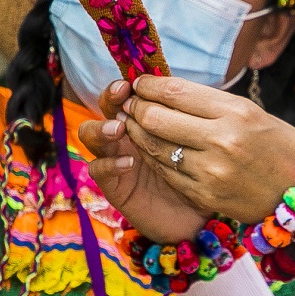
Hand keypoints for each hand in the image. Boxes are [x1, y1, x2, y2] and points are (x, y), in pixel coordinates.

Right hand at [80, 85, 207, 244]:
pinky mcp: (113, 185)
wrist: (198, 216)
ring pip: (91, 135)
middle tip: (124, 94)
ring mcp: (116, 158)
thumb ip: (191, 117)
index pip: (132, 92)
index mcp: (147, 118)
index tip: (138, 78)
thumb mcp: (203, 142)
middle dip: (112, 98)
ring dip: (102, 128)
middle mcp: (127, 135)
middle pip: (106, 107)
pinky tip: (128, 163)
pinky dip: (109, 163)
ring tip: (119, 128)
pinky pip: (98, 170)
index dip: (132, 84)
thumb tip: (187, 87)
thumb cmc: (203, 174)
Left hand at [94, 75, 294, 224]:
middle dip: (137, 107)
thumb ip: (212, 104)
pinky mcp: (205, 195)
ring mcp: (212, 171)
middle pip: (157, 118)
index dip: (149, 85)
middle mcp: (223, 140)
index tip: (140, 82)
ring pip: (155, 147)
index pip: (176, 93)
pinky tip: (151, 149)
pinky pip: (166, 172)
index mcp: (237, 112)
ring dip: (138, 133)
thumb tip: (168, 91)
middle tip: (131, 103)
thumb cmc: (281, 148)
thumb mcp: (254, 113)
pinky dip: (154, 158)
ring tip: (133, 124)